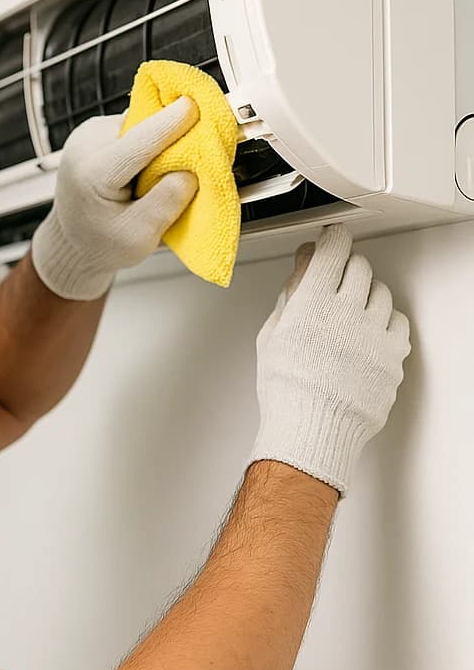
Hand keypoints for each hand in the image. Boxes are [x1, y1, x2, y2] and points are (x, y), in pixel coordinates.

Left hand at [30, 98, 198, 299]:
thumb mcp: (140, 237)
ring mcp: (85, 134)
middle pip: (141, 128)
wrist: (71, 242)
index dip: (170, 123)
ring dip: (155, 142)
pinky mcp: (93, 130)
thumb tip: (192, 168)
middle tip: (187, 160)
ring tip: (152, 175)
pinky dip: (143, 143)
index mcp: (92, 174)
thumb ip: (167, 201)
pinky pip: (130, 127)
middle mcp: (83, 146)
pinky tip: (140, 168)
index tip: (196, 107)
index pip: (139, 142)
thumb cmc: (103, 244)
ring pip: (137, 124)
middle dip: (169, 138)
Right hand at [249, 224, 410, 494]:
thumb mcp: (272, 337)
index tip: (331, 239)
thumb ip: (290, 300)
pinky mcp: (394, 354)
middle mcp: (347, 312)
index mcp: (312, 304)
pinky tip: (369, 330)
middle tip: (336, 278)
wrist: (312, 430)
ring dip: (366, 293)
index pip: (332, 250)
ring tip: (351, 311)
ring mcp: (375, 333)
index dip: (332, 239)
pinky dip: (384, 320)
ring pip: (381, 291)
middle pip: (359, 266)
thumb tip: (301, 274)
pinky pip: (398, 322)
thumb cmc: (287, 391)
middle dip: (346, 267)